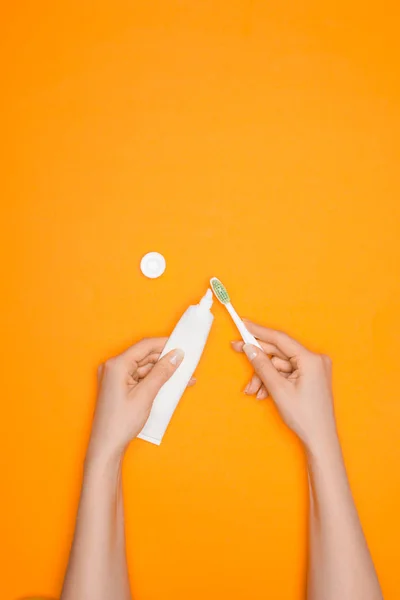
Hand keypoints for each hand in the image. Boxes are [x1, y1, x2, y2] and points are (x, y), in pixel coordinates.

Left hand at [87, 338, 185, 462]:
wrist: (106, 446)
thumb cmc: (120, 423)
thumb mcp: (146, 395)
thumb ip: (162, 372)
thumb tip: (176, 355)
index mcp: (116, 365)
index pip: (145, 346)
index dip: (165, 344)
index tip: (182, 345)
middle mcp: (113, 367)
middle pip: (145, 356)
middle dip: (165, 360)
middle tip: (185, 364)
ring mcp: (115, 377)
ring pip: (144, 367)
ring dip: (162, 372)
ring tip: (182, 378)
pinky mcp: (119, 386)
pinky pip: (140, 377)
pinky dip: (154, 380)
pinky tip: (169, 385)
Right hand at [232, 321, 337, 452]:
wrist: (320, 439)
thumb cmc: (304, 416)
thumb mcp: (278, 389)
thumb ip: (262, 365)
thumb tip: (249, 348)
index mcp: (311, 359)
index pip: (280, 339)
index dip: (259, 331)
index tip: (243, 324)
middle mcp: (314, 360)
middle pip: (279, 352)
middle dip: (258, 358)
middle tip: (236, 349)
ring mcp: (313, 368)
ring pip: (279, 365)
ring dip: (264, 375)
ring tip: (253, 390)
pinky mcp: (310, 377)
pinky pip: (286, 372)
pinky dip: (273, 380)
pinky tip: (263, 392)